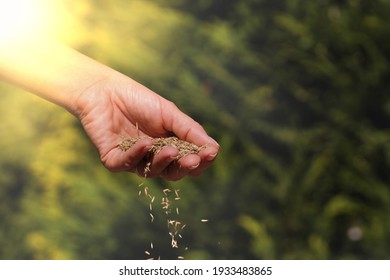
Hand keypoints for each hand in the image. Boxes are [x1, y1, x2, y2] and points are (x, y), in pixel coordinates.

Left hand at [73, 72, 218, 180]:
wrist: (105, 89)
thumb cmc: (139, 100)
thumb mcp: (170, 113)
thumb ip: (191, 131)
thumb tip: (215, 149)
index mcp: (168, 147)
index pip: (187, 162)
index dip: (199, 161)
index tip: (209, 154)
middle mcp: (152, 158)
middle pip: (172, 172)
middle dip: (184, 167)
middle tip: (193, 160)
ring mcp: (133, 160)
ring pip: (151, 172)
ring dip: (163, 161)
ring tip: (170, 149)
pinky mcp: (113, 160)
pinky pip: (127, 164)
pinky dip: (136, 155)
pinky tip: (145, 144)